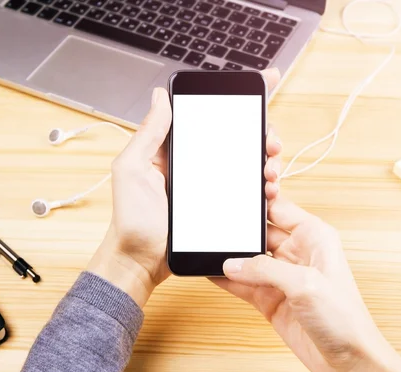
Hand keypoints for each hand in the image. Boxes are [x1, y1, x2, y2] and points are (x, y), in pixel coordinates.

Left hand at [88, 69, 283, 307]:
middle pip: (238, 137)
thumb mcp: (131, 169)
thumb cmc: (131, 218)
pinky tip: (268, 188)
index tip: (265, 80)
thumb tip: (161, 97)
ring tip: (270, 166)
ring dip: (268, 158)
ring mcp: (213, 185)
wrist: (141, 261)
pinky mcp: (223, 207)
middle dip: (262, 131)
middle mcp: (199, 163)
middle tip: (270, 138)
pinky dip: (265, 186)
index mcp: (178, 149)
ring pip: (249, 162)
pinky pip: (249, 191)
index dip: (237, 98)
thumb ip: (148, 133)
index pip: (210, 115)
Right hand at [211, 197, 400, 371]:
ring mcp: (282, 276)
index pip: (279, 207)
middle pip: (259, 232)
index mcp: (314, 236)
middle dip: (237, 229)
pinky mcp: (272, 299)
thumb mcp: (304, 284)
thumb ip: (264, 269)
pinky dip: (227, 279)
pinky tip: (209, 272)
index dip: (258, 199)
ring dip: (229, 256)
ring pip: (248, 258)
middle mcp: (297, 252)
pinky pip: (244, 284)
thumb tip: (232, 263)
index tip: (234, 193)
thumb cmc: (344, 318)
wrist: (350, 361)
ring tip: (204, 247)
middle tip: (211, 225)